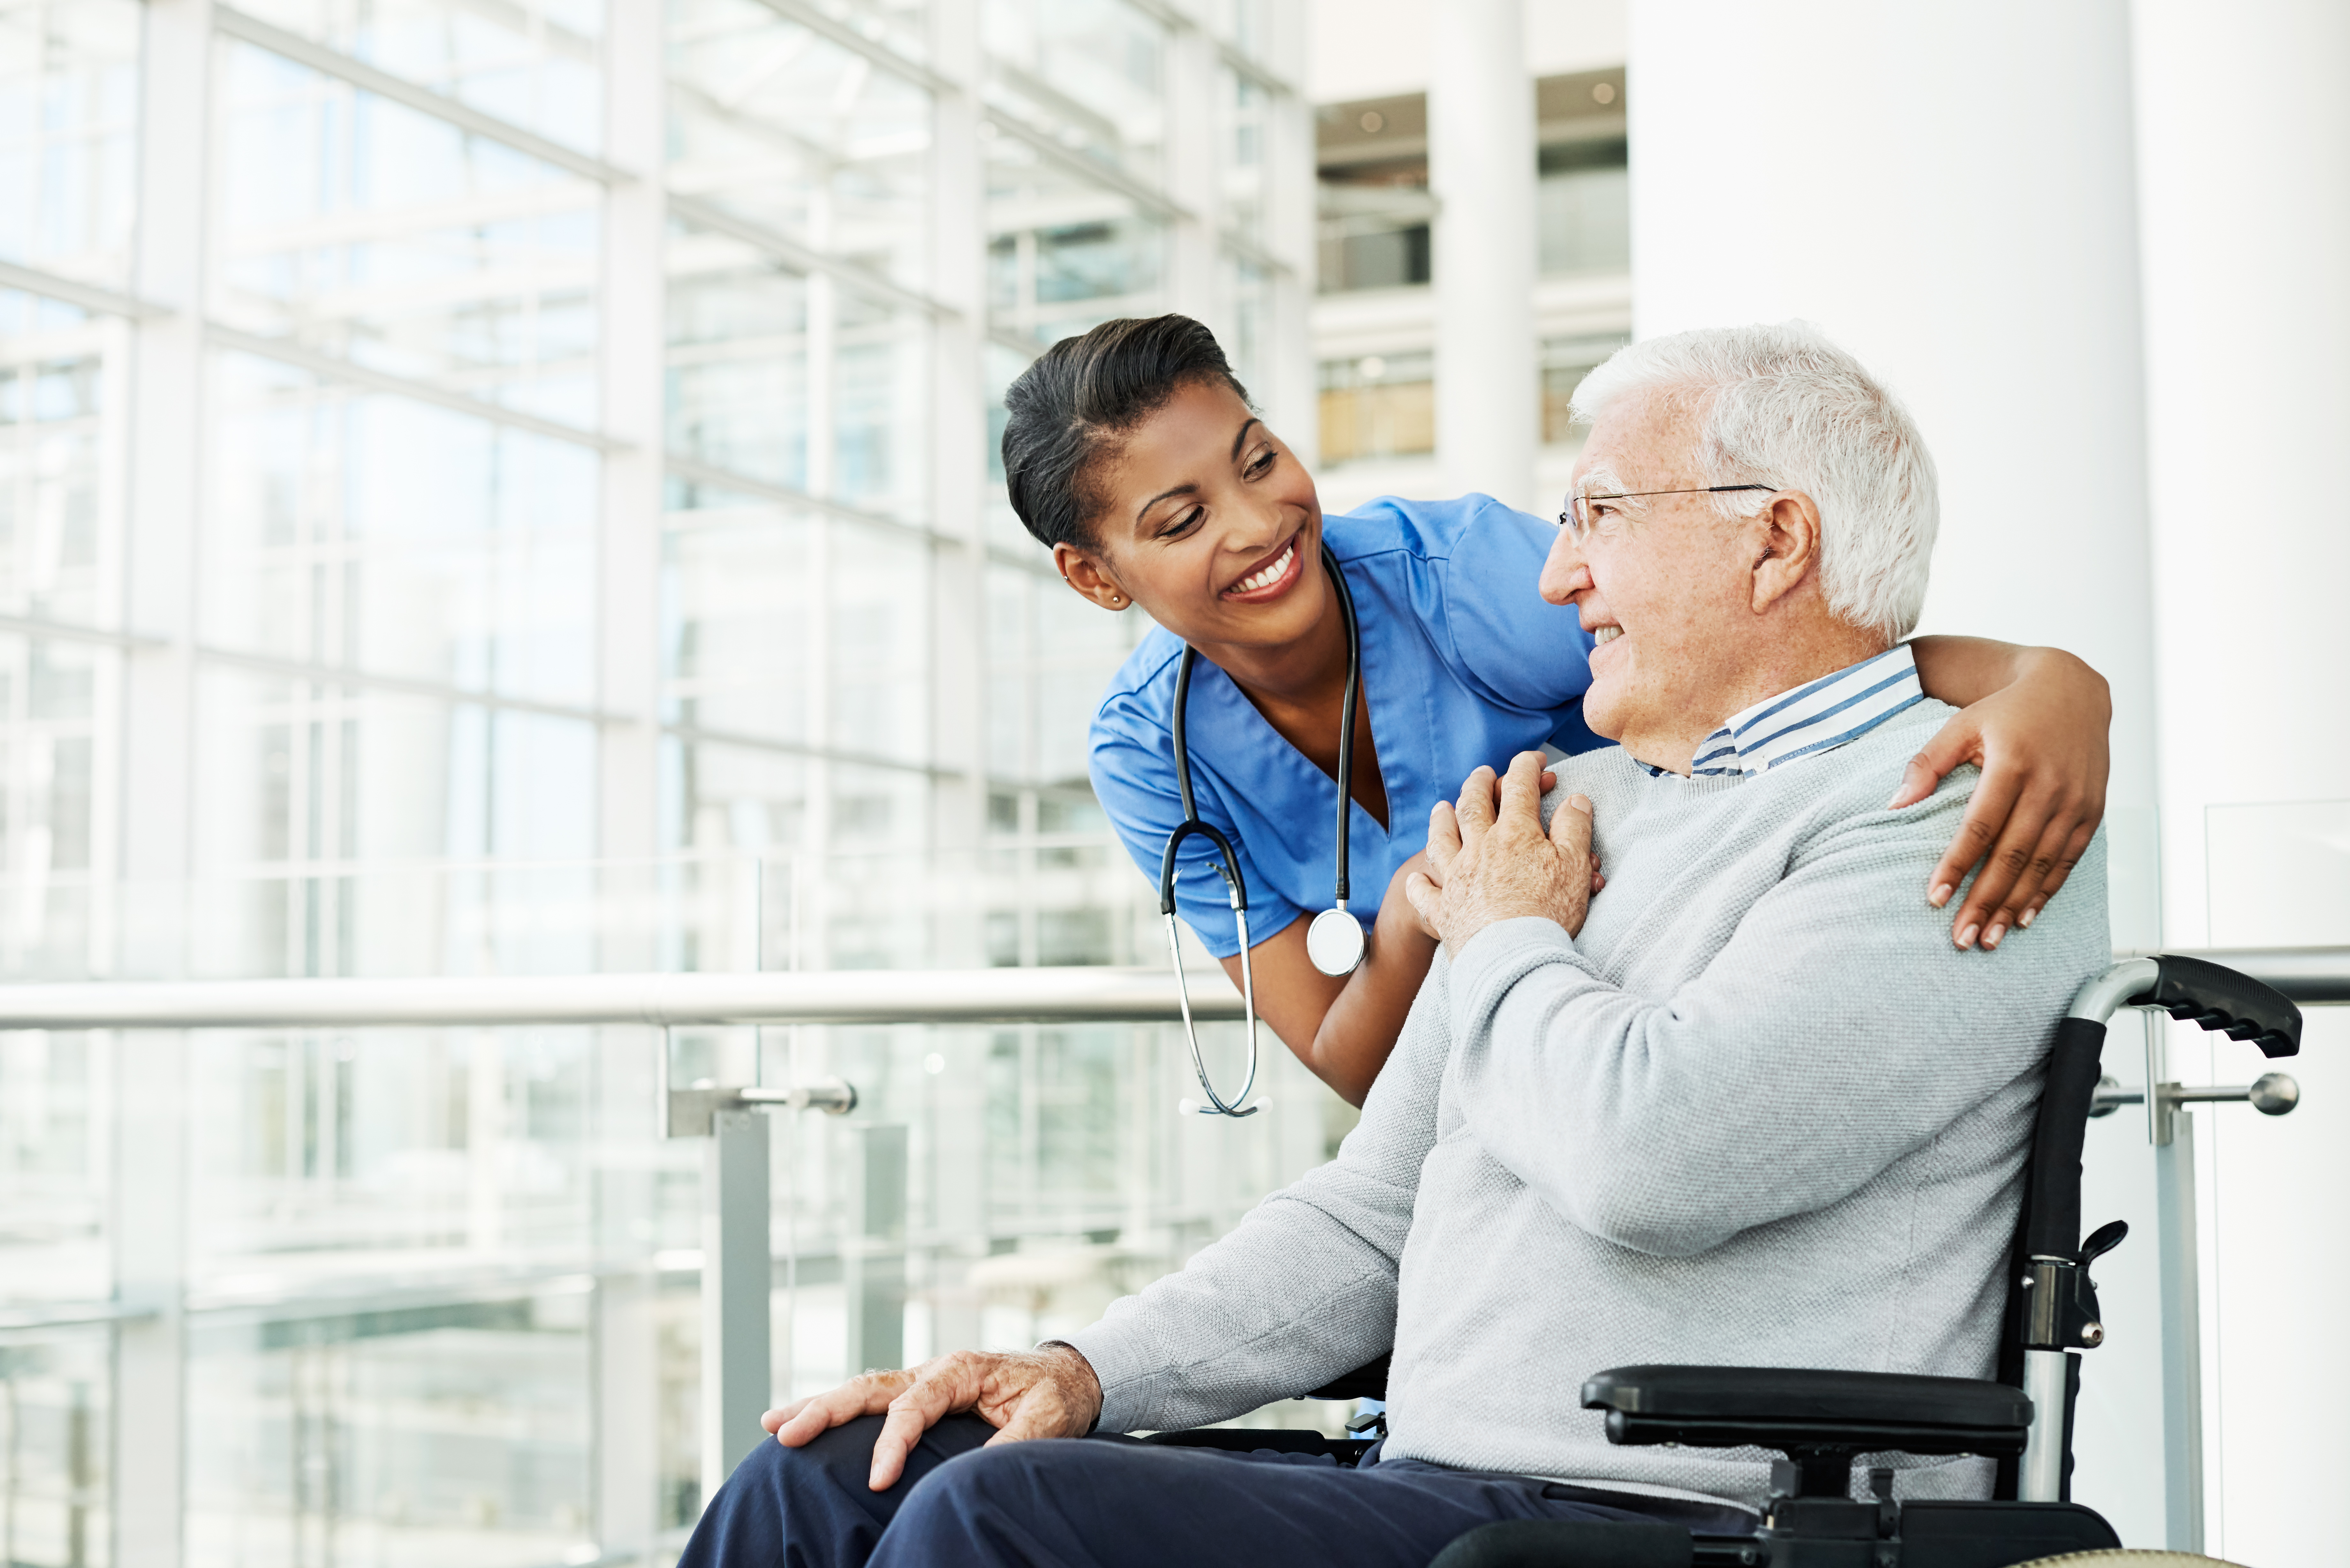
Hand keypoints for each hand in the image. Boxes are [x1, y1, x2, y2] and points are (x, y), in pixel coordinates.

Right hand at [764, 1344, 1103, 1491]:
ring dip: (818, 1407)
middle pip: (869, 1388)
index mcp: (959, 1371)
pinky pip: (871, 1402)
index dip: (892, 1443)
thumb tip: (971, 1473)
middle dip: (825, 1410)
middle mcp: (932, 1370)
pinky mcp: (919, 1395)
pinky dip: (837, 1412)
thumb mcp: (1046, 1420)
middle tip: (783, 1433)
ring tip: (772, 1426)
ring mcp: (922, 1380)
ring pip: (861, 1390)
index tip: (878, 1481)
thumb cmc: (1056, 1396)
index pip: (913, 1406)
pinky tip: (805, 1423)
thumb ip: (1009, 1442)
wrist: (1068, 1376)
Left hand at [1406, 753, 1595, 949]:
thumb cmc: (1549, 914)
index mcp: (1514, 834)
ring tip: (1441, 807)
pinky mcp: (1444, 912)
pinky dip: (1419, 884)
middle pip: (1473, 805)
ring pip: (1441, 839)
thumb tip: (1575, 800)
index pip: (1519, 788)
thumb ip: (1574, 828)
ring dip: (1441, 820)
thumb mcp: (1575, 865)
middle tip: (1483, 774)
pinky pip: (1424, 894)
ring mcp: (1456, 879)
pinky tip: (1415, 880)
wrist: (1516, 960)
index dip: (1527, 768)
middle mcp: (1479, 849)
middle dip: (1479, 784)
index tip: (1535, 759)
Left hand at [1890, 649, 2108, 950]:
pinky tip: (2024, 917)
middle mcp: (2050, 785)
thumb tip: (1895, 804)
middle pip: (2013, 854)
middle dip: (1985, 900)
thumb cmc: (2006, 711)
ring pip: (2042, 865)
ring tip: (1988, 938)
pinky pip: (2068, 860)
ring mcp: (2076, 801)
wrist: (2072, 691)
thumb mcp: (1961, 724)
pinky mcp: (2092, 811)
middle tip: (1962, 936)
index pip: (1980, 826)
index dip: (1957, 866)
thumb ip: (1927, 763)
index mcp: (2013, 762)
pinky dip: (2046, 892)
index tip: (1935, 899)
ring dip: (2014, 906)